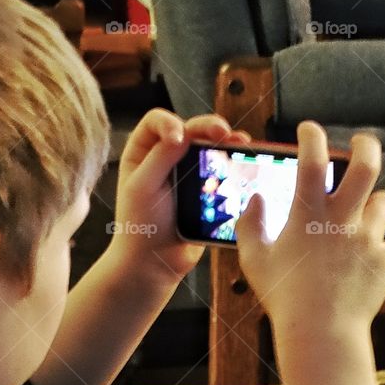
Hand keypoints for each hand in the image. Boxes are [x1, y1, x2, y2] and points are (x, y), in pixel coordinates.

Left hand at [109, 108, 250, 286]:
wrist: (154, 263)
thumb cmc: (140, 226)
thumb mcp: (142, 188)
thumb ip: (159, 157)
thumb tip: (183, 132)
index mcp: (142, 152)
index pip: (157, 121)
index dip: (171, 122)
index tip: (180, 138)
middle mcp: (165, 157)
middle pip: (190, 129)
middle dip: (209, 127)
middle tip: (223, 133)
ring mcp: (188, 174)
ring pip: (210, 148)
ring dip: (227, 142)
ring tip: (242, 143)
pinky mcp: (206, 190)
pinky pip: (222, 171)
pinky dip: (235, 163)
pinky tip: (245, 161)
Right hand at [236, 121, 384, 334]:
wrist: (322, 334)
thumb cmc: (282, 296)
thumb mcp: (253, 259)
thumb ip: (250, 224)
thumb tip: (255, 199)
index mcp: (308, 214)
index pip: (312, 158)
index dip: (312, 135)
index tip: (309, 129)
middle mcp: (343, 220)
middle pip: (367, 165)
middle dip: (366, 145)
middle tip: (361, 142)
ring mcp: (369, 239)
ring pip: (382, 203)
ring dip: (370, 206)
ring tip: (355, 222)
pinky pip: (382, 245)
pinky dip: (370, 251)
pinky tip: (353, 271)